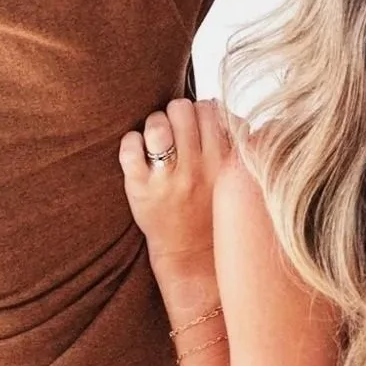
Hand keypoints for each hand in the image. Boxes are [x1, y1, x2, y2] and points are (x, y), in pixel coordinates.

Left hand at [117, 94, 230, 300]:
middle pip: (182, 109)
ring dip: (155, 125)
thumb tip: (222, 108)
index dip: (201, 112)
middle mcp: (196, 169)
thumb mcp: (234, 178)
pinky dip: (132, 142)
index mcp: (223, 163)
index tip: (199, 127)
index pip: (210, 109)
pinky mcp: (140, 188)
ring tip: (158, 140)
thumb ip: (235, 142)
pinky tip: (139, 153)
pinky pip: (129, 146)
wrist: (192, 256)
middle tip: (177, 131)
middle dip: (177, 114)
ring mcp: (167, 179)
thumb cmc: (212, 210)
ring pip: (156, 123)